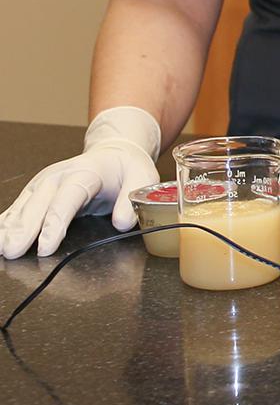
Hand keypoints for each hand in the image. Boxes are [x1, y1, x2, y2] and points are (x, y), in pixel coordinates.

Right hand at [1, 107, 160, 259]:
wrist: (113, 152)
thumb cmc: (127, 168)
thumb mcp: (142, 177)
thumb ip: (131, 201)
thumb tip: (122, 223)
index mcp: (85, 172)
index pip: (67, 199)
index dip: (54, 223)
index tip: (45, 247)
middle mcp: (59, 176)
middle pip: (38, 204)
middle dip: (24, 229)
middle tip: (12, 252)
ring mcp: (43, 183)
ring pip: (22, 206)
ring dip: (9, 228)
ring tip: (1, 248)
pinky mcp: (35, 192)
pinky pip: (17, 208)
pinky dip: (5, 223)